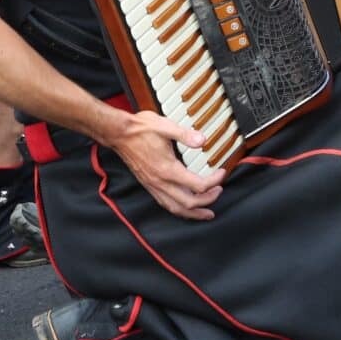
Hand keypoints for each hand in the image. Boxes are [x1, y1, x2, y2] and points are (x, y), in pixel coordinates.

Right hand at [104, 110, 224, 219]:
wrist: (119, 134)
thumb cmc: (140, 129)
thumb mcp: (165, 126)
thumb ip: (185, 134)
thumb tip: (202, 140)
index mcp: (167, 169)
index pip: (197, 185)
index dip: (214, 181)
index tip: (221, 173)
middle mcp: (160, 182)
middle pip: (189, 203)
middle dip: (208, 201)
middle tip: (219, 191)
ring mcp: (153, 186)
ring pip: (176, 208)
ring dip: (193, 213)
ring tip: (206, 213)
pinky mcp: (149, 185)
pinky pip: (165, 204)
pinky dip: (179, 210)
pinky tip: (185, 207)